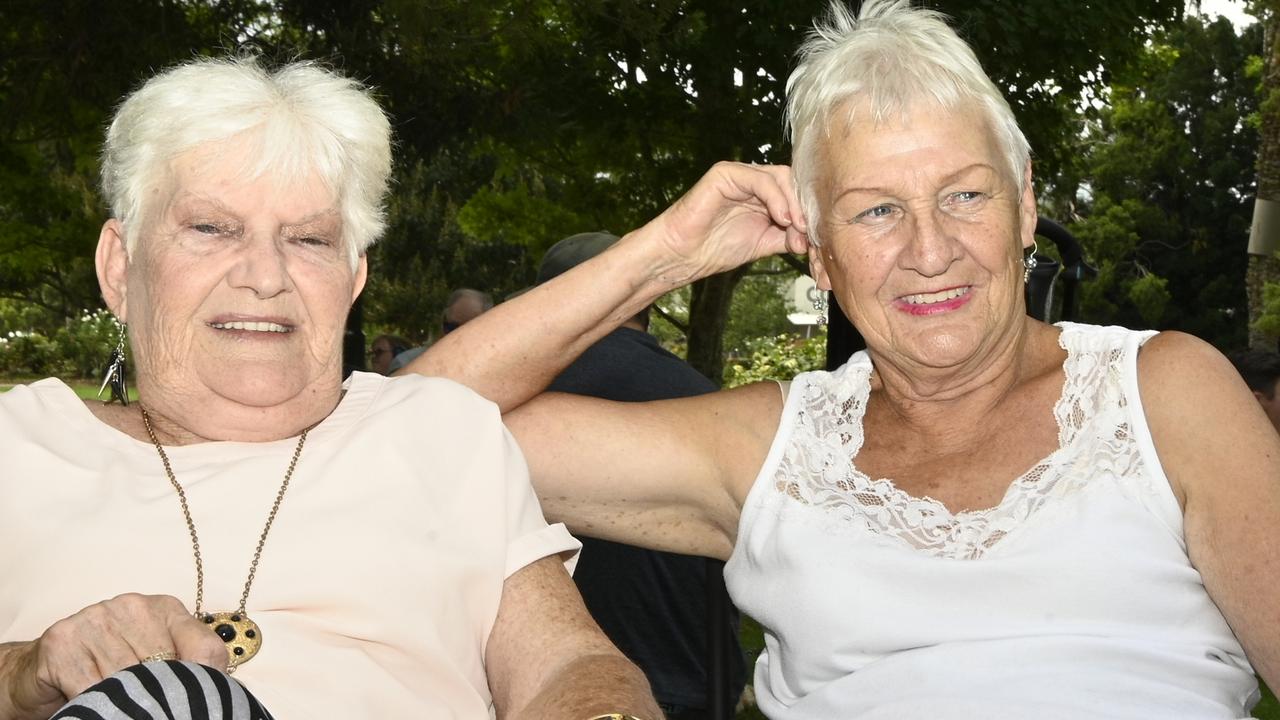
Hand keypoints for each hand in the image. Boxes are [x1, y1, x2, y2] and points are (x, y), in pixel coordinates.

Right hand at [2, 594, 226, 717]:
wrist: (38, 673)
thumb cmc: (105, 670)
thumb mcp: (154, 662)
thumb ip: (189, 666)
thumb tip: (218, 690)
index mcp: (165, 609)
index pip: (206, 647)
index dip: (204, 682)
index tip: (195, 702)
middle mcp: (133, 606)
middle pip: (167, 667)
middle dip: (161, 696)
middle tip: (154, 709)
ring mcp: (97, 619)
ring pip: (129, 678)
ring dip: (127, 702)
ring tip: (123, 706)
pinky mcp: (64, 640)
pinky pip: (92, 687)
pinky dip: (98, 705)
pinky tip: (97, 705)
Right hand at [636, 162, 809, 284]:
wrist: (682, 256)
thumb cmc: (714, 249)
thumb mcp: (764, 244)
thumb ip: (788, 237)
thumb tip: (813, 239)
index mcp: (763, 195)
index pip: (796, 192)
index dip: (810, 211)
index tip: (818, 237)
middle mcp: (753, 181)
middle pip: (792, 182)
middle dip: (805, 207)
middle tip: (810, 232)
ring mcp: (739, 175)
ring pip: (780, 177)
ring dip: (794, 203)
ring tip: (796, 227)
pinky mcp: (726, 173)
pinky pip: (760, 178)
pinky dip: (776, 197)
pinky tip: (781, 218)